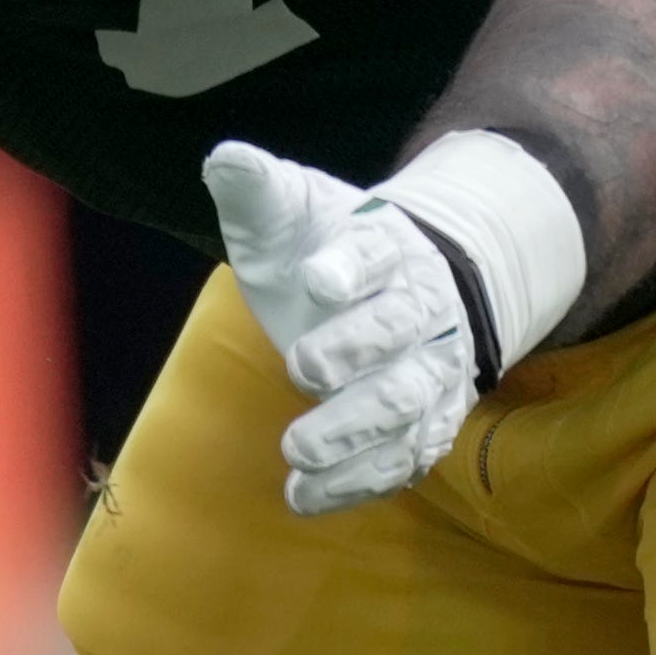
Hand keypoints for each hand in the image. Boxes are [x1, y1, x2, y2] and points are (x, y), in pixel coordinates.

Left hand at [202, 129, 586, 514]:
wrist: (413, 288)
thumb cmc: (333, 252)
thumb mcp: (295, 216)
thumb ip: (260, 194)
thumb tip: (225, 159)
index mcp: (390, 250)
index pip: (379, 252)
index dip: (352, 264)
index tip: (318, 277)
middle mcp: (422, 312)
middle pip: (400, 334)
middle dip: (353, 352)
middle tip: (302, 367)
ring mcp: (430, 374)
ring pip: (406, 405)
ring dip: (354, 431)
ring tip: (298, 451)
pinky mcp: (425, 426)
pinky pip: (402, 459)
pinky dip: (358, 481)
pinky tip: (306, 495)